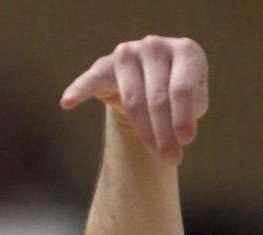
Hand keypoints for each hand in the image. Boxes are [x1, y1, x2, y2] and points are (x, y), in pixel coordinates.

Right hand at [61, 36, 208, 165]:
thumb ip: (190, 113)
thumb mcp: (195, 103)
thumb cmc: (179, 95)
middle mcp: (156, 46)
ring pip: (134, 99)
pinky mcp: (106, 65)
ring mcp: (129, 53)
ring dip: (145, 131)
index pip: (181, 88)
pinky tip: (68, 102)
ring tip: (157, 154)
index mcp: (186, 52)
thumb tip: (178, 135)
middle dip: (164, 133)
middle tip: (173, 160)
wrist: (152, 81)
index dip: (183, 118)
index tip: (187, 142)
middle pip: (157, 98)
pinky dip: (79, 90)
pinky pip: (92, 79)